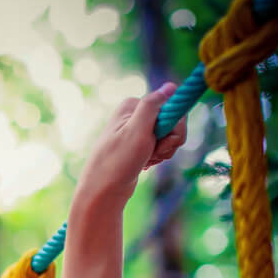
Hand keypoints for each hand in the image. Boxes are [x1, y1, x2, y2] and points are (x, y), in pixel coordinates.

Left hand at [82, 82, 188, 201]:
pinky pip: (162, 146)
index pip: (172, 107)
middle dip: (168, 142)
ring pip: (169, 136)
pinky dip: (157, 157)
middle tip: (152, 153)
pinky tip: (144, 164)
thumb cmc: (117, 161)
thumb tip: (171, 85)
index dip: (173, 127)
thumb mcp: (136, 130)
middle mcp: (135, 114)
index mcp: (133, 105)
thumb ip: (152, 106)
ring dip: (163, 152)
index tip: (160, 140)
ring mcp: (138, 130)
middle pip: (173, 122)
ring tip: (145, 160)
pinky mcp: (141, 144)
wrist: (103, 191)